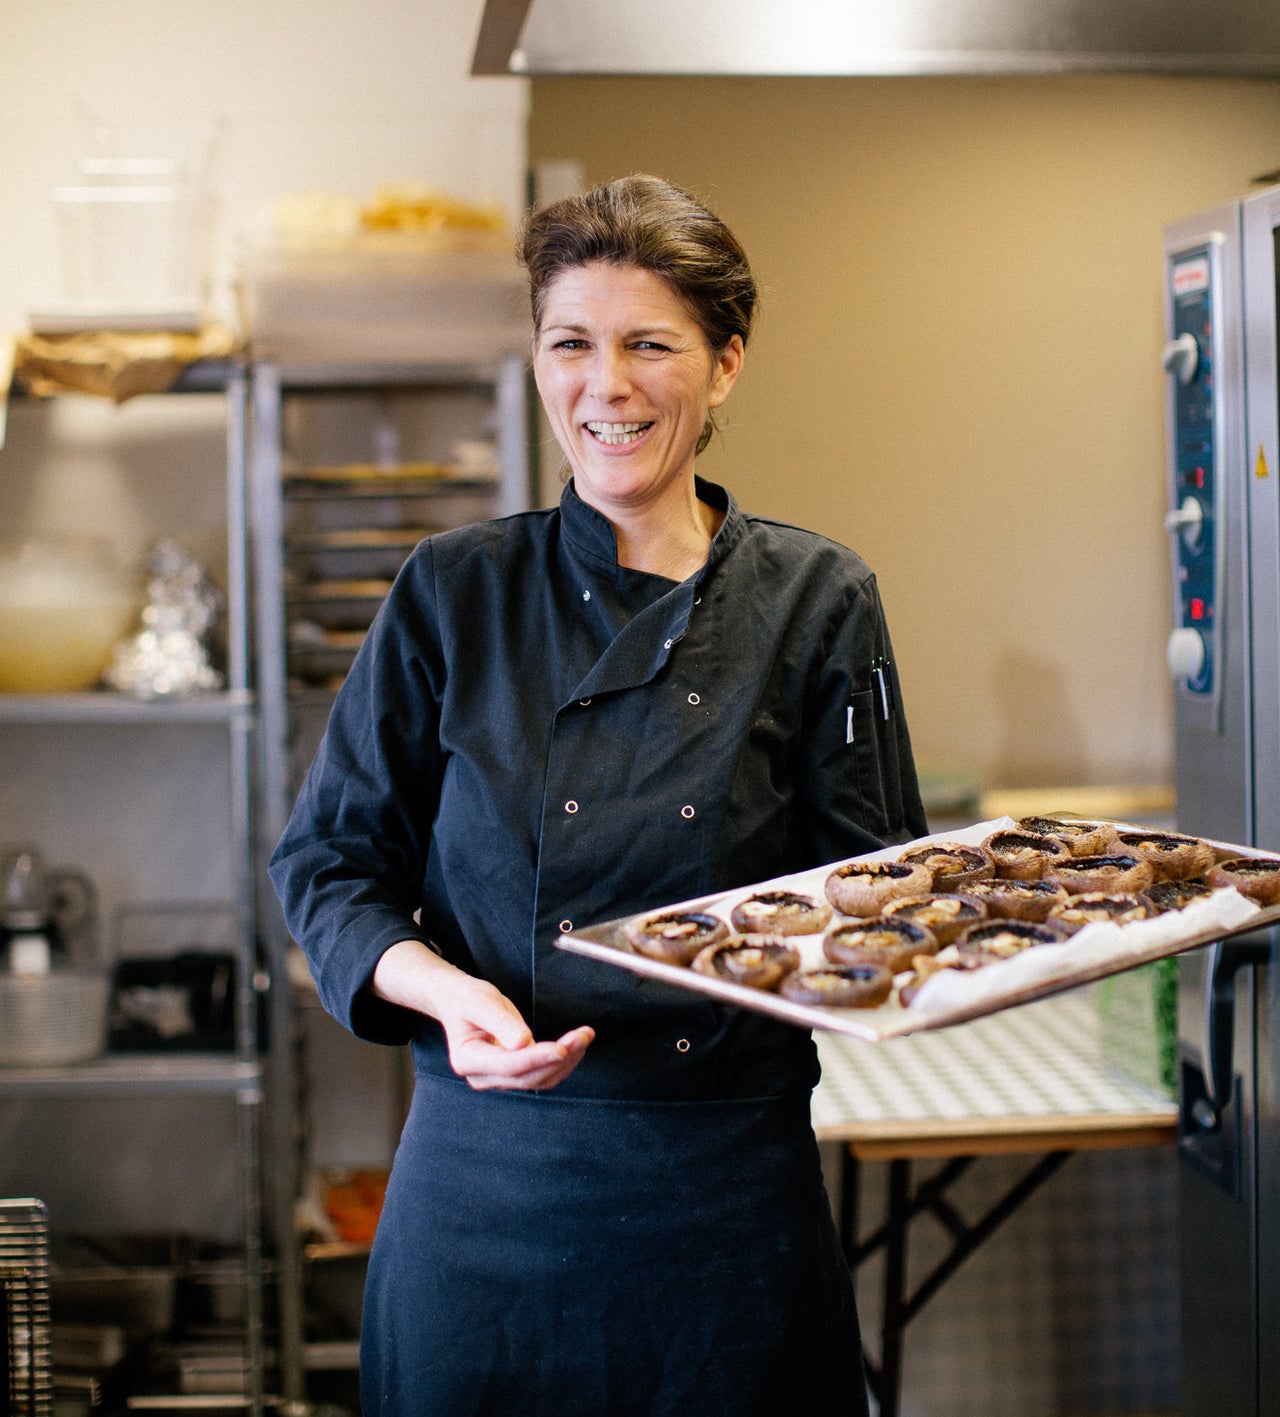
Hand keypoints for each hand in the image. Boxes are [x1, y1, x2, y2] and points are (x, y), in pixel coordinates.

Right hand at [371, 940, 593, 1091]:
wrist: (461, 1004)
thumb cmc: (467, 1000)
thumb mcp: (479, 1002)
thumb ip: (500, 1022)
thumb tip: (524, 1042)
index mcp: (467, 1060)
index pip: (508, 1065)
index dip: (536, 1058)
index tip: (561, 1048)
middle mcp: (482, 1077)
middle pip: (527, 1077)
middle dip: (558, 1058)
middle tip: (583, 1036)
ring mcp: (499, 1079)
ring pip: (539, 1079)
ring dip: (566, 1061)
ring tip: (585, 1036)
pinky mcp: (515, 1075)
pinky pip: (543, 1074)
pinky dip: (562, 1061)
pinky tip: (576, 1043)